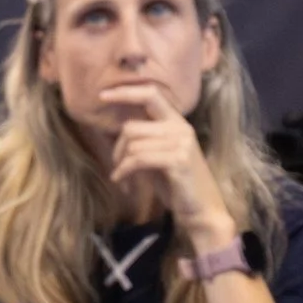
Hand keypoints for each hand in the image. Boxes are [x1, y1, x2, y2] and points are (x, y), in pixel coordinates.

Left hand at [99, 83, 234, 247]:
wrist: (201, 209)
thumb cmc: (176, 184)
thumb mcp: (157, 155)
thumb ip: (143, 138)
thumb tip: (117, 129)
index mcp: (176, 122)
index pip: (150, 94)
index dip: (125, 92)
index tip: (102, 96)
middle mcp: (181, 128)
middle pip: (132, 127)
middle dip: (116, 148)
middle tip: (115, 166)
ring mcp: (181, 144)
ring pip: (133, 145)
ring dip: (120, 164)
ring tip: (121, 178)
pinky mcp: (178, 161)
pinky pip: (138, 159)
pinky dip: (124, 171)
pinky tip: (122, 182)